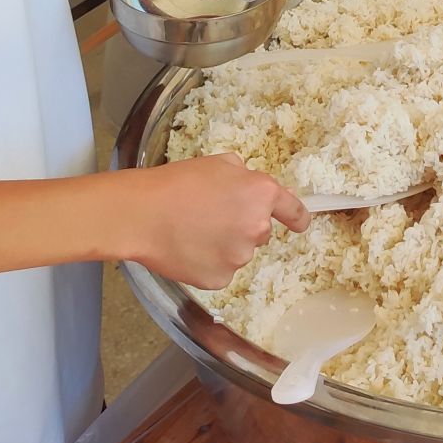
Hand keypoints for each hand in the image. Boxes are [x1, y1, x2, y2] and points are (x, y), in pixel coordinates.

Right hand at [130, 154, 308, 288]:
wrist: (143, 214)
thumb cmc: (178, 183)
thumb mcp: (219, 163)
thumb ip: (244, 176)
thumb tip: (249, 189)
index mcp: (262, 195)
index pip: (294, 210)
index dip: (298, 218)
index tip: (299, 223)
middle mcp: (257, 228)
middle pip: (260, 231)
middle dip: (242, 224)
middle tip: (211, 214)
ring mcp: (239, 258)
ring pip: (239, 251)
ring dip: (224, 244)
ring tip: (193, 230)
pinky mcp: (220, 279)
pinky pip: (221, 270)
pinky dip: (209, 263)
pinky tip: (189, 249)